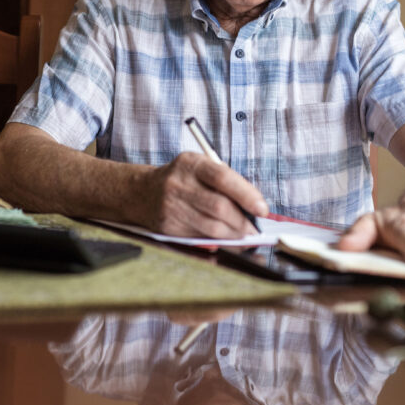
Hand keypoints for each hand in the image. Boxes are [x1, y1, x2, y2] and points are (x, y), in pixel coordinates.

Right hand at [142, 152, 267, 237]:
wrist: (142, 192)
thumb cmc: (182, 179)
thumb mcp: (200, 167)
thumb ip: (225, 181)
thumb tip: (254, 206)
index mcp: (191, 164)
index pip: (223, 178)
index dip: (247, 195)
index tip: (262, 210)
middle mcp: (179, 184)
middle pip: (219, 207)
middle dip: (243, 221)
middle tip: (255, 228)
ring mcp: (172, 207)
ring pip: (212, 227)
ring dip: (234, 234)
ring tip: (244, 234)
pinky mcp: (169, 227)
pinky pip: (201, 238)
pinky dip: (219, 240)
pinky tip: (226, 238)